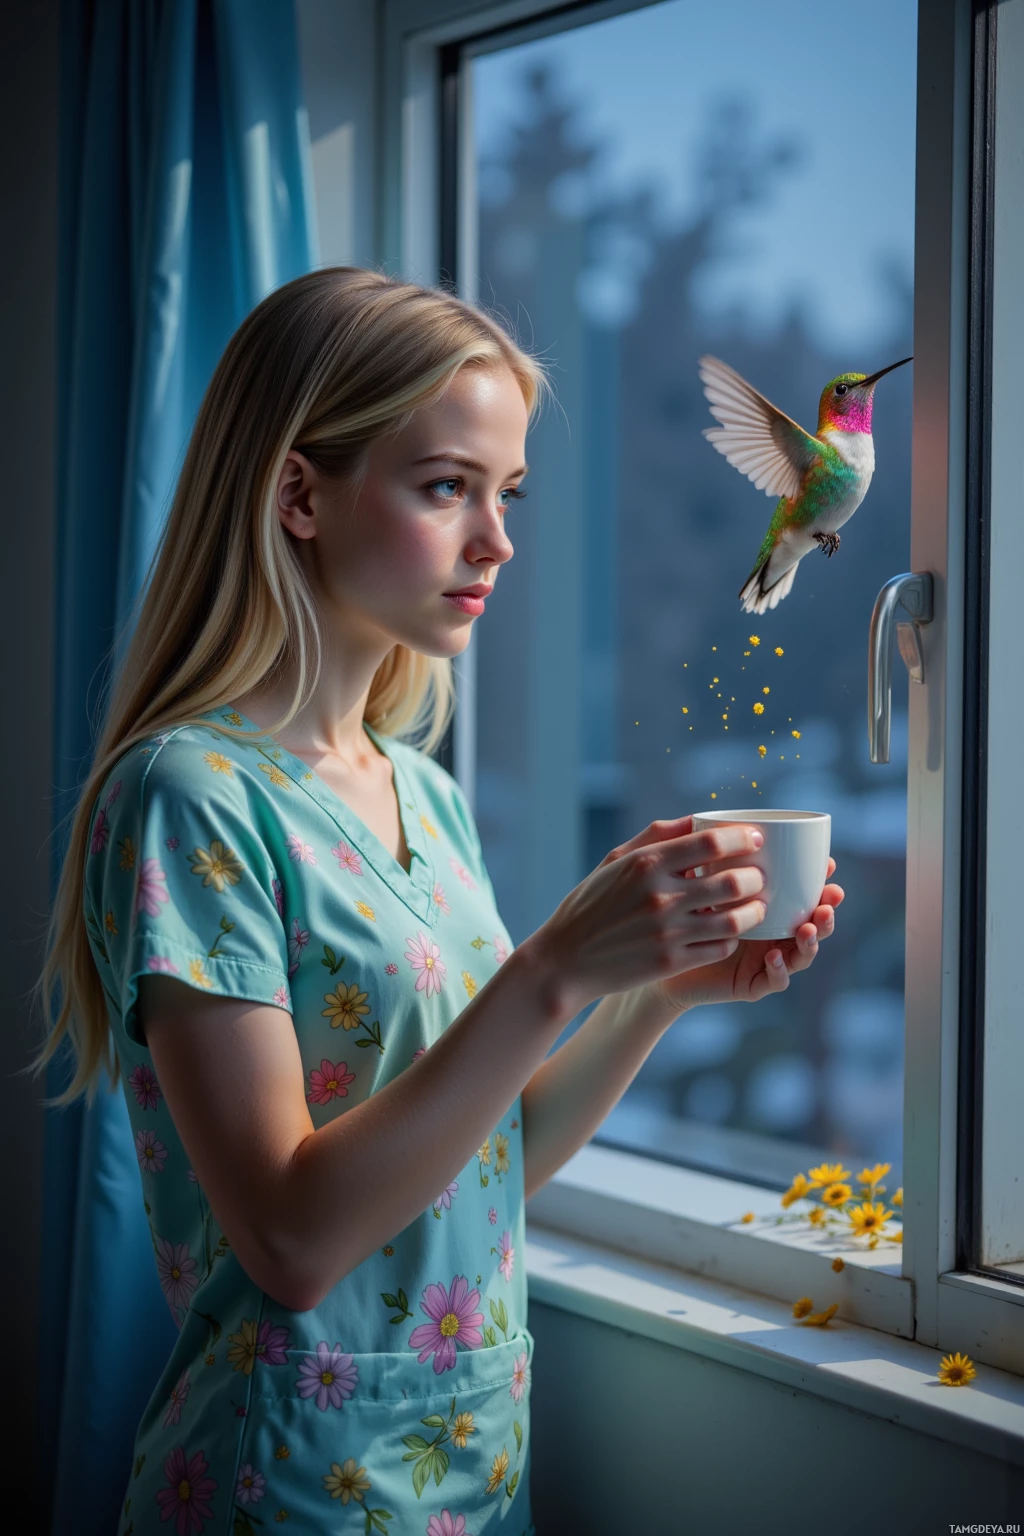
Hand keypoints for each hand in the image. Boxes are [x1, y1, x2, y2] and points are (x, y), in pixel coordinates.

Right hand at [525, 815, 769, 1017]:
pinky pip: (720, 947)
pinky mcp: (671, 962)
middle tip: (760, 876)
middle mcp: (660, 896)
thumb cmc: (591, 904)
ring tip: (756, 906)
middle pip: (732, 881)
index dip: (743, 839)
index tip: (756, 840)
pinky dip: (732, 938)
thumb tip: (697, 819)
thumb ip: (656, 836)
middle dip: (756, 877)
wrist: (565, 960)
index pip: (711, 842)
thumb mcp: (614, 860)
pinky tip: (729, 932)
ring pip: (735, 919)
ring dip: (754, 911)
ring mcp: (667, 932)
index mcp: (646, 863)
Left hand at [649, 858, 843, 1013]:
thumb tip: (700, 817)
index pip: (803, 892)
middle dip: (827, 910)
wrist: (656, 959)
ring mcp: (766, 960)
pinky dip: (779, 970)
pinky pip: (774, 981)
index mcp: (768, 906)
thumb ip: (702, 857)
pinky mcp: (752, 985)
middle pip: (812, 922)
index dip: (820, 880)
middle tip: (832, 896)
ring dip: (811, 941)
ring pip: (801, 953)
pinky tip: (773, 956)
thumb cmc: (676, 915)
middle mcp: (772, 933)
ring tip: (807, 928)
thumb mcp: (692, 885)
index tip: (829, 864)